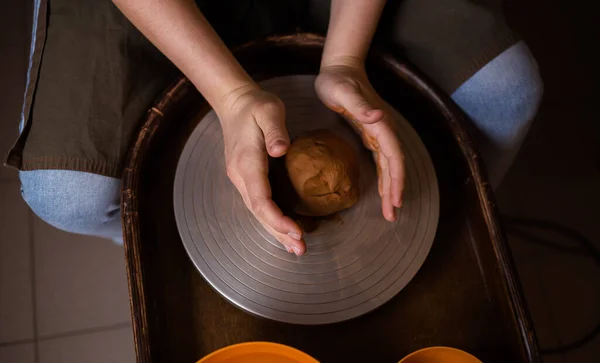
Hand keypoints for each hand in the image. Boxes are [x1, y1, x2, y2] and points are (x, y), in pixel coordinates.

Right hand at [219, 86, 305, 254]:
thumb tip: (281, 150)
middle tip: (301, 249)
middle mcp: (241, 176)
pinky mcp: (247, 178)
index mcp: (247, 163)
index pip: (261, 199)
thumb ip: (276, 130)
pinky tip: (284, 230)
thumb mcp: (269, 110)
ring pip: (258, 212)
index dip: (277, 219)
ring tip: (295, 248)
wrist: (235, 103)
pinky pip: (259, 204)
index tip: (297, 231)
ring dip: (275, 231)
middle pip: (259, 212)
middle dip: (279, 232)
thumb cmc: (256, 106)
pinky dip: (271, 220)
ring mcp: (241, 179)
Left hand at [315, 62, 404, 220]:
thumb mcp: (343, 91)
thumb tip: (379, 117)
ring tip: (391, 209)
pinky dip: (384, 177)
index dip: (396, 179)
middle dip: (396, 191)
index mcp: (379, 124)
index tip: (395, 200)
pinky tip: (382, 190)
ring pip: (390, 165)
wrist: (340, 66)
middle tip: (392, 215)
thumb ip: (360, 105)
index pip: (393, 157)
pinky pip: (381, 160)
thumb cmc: (338, 79)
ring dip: (392, 187)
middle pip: (394, 166)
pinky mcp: (370, 133)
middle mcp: (383, 130)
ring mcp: (378, 132)